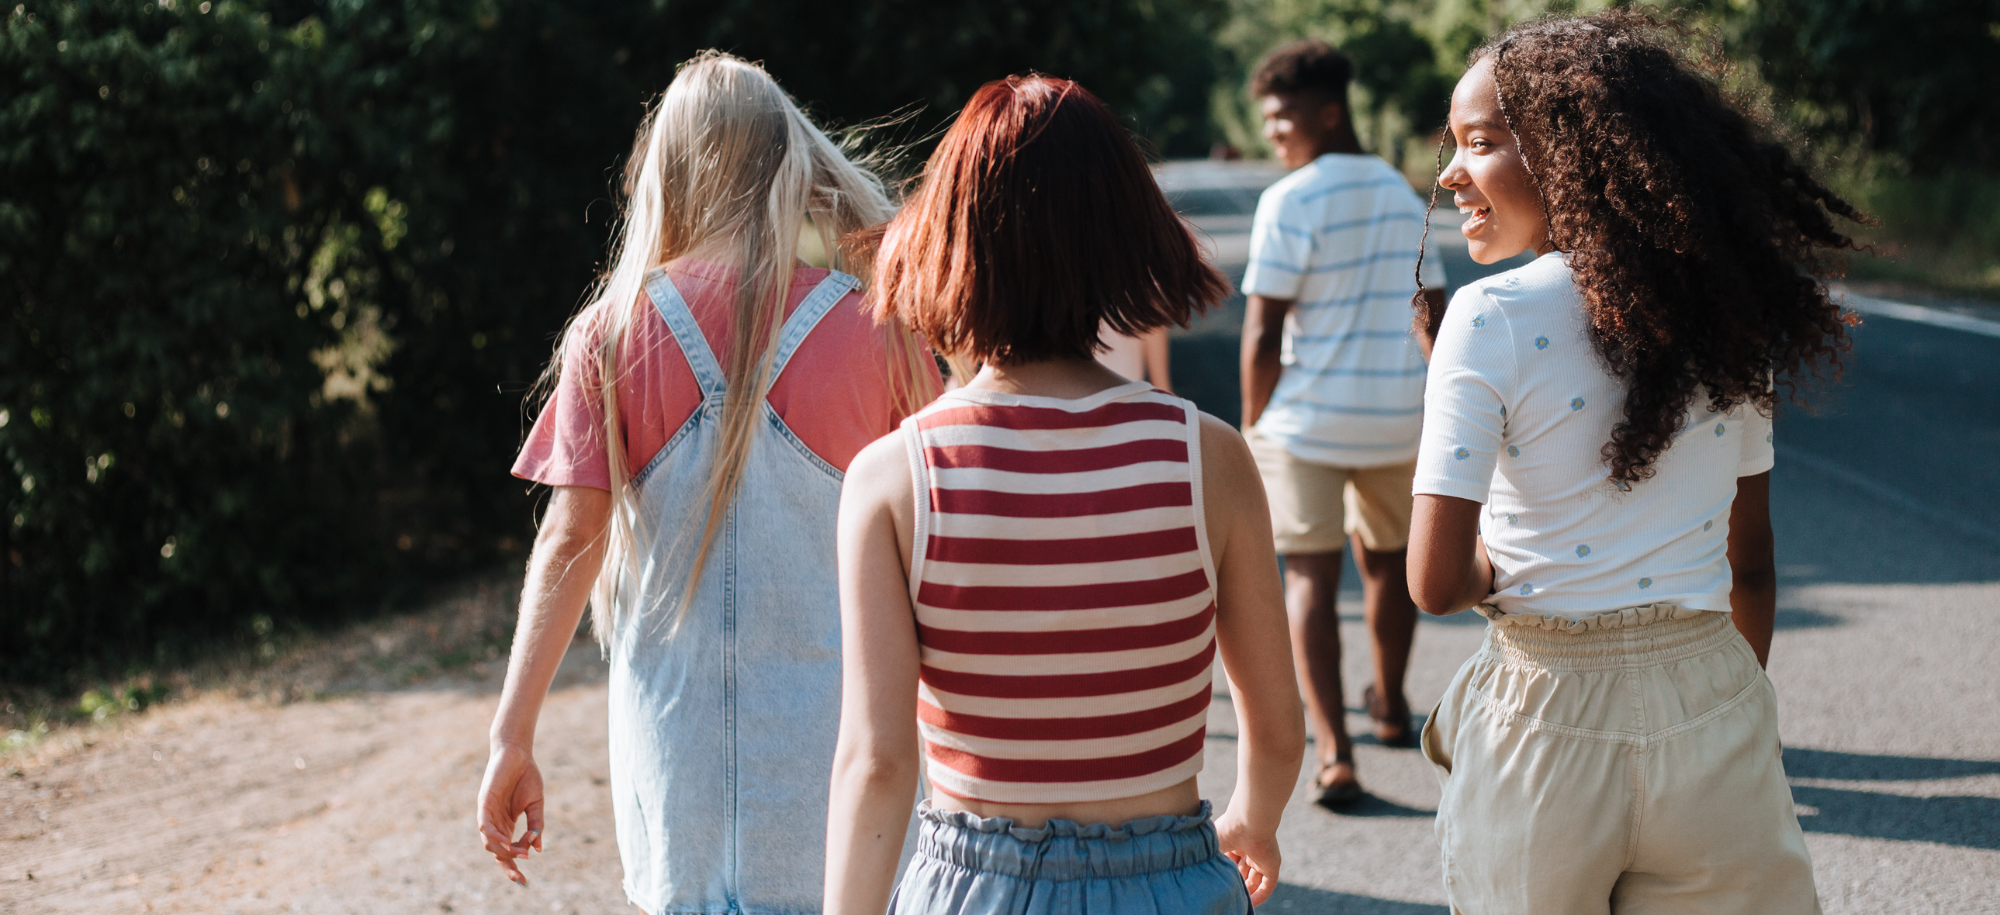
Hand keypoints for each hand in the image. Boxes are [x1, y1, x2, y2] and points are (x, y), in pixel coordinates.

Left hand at [477, 742, 544, 885]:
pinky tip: (506, 842)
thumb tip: (538, 848)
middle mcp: (495, 822)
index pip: (507, 852)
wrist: (518, 753)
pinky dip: (494, 836)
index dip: (513, 867)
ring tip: (520, 854)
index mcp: (507, 824)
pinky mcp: (484, 802)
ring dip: (504, 851)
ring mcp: (488, 813)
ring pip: (489, 842)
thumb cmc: (526, 776)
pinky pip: (485, 824)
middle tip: (522, 875)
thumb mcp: (536, 805)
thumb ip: (536, 826)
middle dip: (508, 865)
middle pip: (497, 851)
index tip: (524, 881)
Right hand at [1214, 808, 1281, 904]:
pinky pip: (1268, 884)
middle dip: (1235, 883)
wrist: (1247, 821)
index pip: (1230, 861)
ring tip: (1237, 903)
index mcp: (1234, 841)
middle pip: (1242, 872)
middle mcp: (1248, 849)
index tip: (1217, 883)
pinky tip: (1251, 904)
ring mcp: (1261, 858)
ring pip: (1255, 880)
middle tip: (1226, 894)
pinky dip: (1260, 895)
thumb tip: (1201, 873)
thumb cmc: (1227, 829)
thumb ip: (1209, 859)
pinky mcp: (1272, 865)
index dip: (1225, 873)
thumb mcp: (1212, 846)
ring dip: (1247, 893)